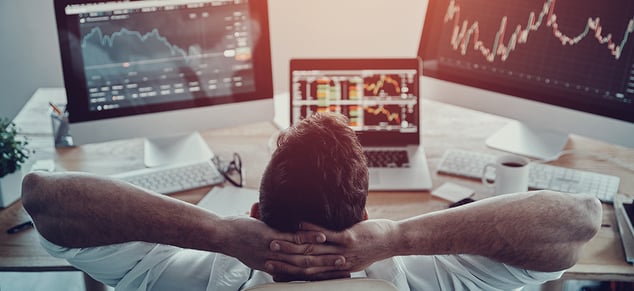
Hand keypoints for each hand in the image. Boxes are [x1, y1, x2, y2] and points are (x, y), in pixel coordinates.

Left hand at [220, 217, 349, 279]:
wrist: (223, 236)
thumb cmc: (241, 241)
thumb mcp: (260, 253)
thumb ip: (275, 254)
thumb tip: (285, 251)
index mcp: (277, 268)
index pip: (304, 275)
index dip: (323, 276)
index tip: (340, 275)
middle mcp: (278, 263)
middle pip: (308, 269)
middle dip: (330, 269)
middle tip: (349, 269)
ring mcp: (276, 250)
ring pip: (304, 255)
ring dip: (325, 256)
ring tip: (343, 255)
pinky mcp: (271, 237)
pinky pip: (293, 238)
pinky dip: (310, 237)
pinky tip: (323, 236)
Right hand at [267, 219, 398, 274]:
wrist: (392, 242)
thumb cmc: (371, 246)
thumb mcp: (350, 256)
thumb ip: (334, 257)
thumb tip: (319, 254)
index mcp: (336, 269)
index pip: (308, 273)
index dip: (289, 273)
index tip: (272, 270)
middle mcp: (337, 263)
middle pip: (306, 264)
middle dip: (285, 262)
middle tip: (267, 258)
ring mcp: (342, 251)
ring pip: (313, 250)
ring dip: (292, 245)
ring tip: (275, 240)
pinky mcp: (348, 239)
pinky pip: (327, 234)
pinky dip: (312, 229)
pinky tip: (299, 223)